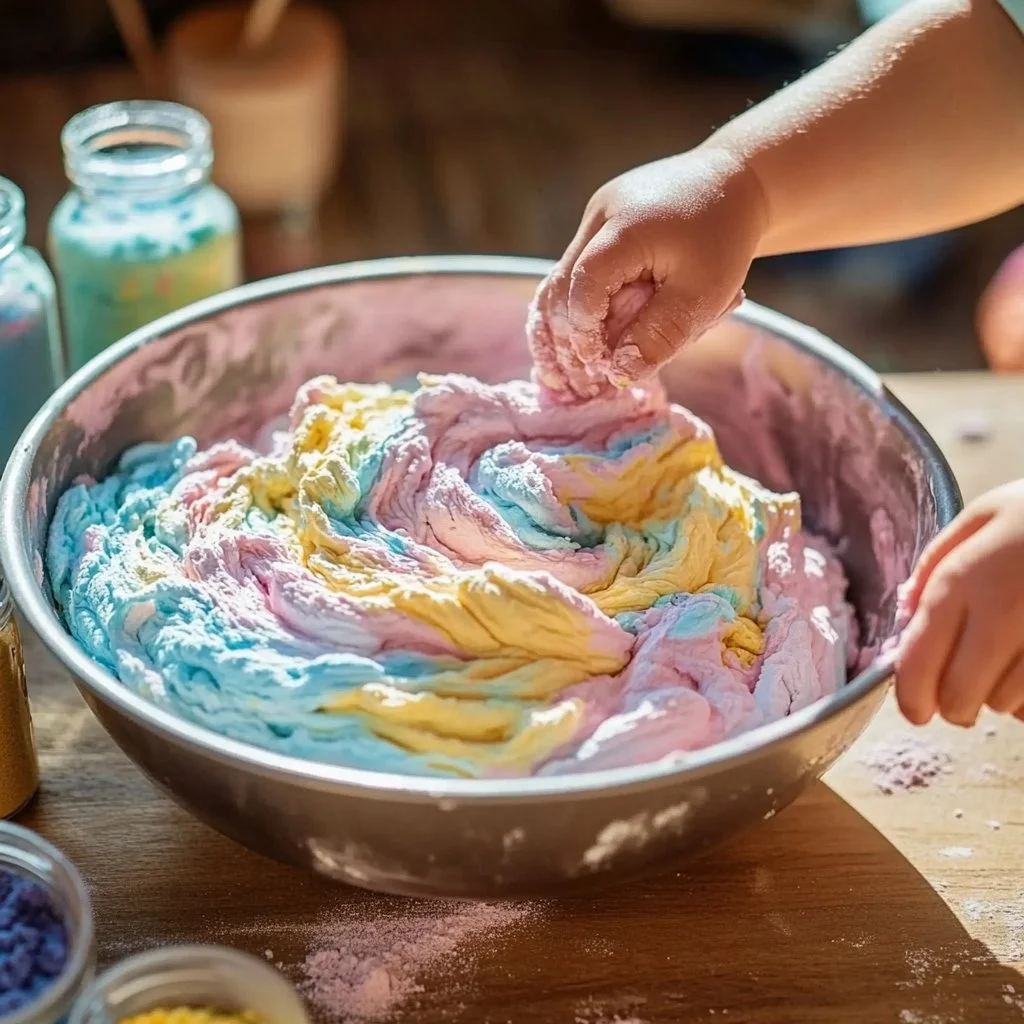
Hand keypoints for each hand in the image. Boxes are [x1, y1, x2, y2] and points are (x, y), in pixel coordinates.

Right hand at [527, 146, 765, 399]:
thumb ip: (660, 335)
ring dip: (559, 330)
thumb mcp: (704, 295)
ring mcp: (594, 218)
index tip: (598, 370)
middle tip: (578, 387)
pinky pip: (574, 273)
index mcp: (624, 228)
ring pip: (558, 281)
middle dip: (565, 342)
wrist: (736, 180)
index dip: (584, 334)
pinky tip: (573, 347)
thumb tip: (618, 375)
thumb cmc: (725, 238)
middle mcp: (599, 217)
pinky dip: (573, 311)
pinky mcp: (597, 225)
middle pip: (560, 287)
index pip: (583, 287)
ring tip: (562, 377)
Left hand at [896, 480, 1023, 726]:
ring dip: (997, 695)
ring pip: (1004, 706)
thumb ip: (938, 562)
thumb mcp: (985, 513)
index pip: (919, 661)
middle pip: (959, 698)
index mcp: (965, 580)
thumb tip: (908, 611)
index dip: (910, 697)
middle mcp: (1002, 617)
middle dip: (952, 703)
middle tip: (957, 689)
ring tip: (1009, 658)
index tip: (914, 709)